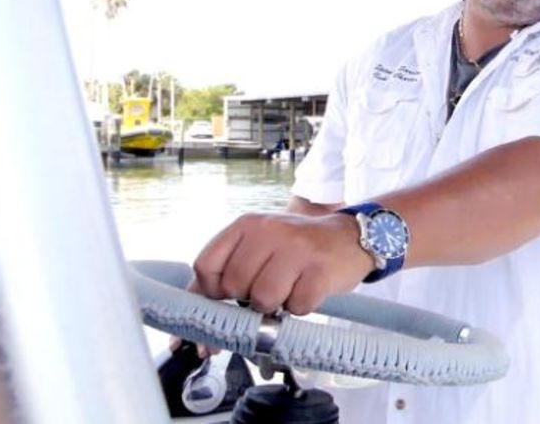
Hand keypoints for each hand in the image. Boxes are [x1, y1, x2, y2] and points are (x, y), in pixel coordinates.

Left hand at [191, 212, 372, 315]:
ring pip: (263, 299)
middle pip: (234, 286)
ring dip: (276, 305)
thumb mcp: (259, 247)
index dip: (212, 290)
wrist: (349, 238)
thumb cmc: (297, 249)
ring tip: (289, 289)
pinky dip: (300, 307)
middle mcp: (269, 232)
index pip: (206, 265)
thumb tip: (190, 314)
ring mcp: (296, 250)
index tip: (228, 296)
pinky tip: (308, 290)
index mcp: (247, 225)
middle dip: (248, 299)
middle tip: (269, 288)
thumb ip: (224, 272)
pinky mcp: (320, 270)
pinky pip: (296, 307)